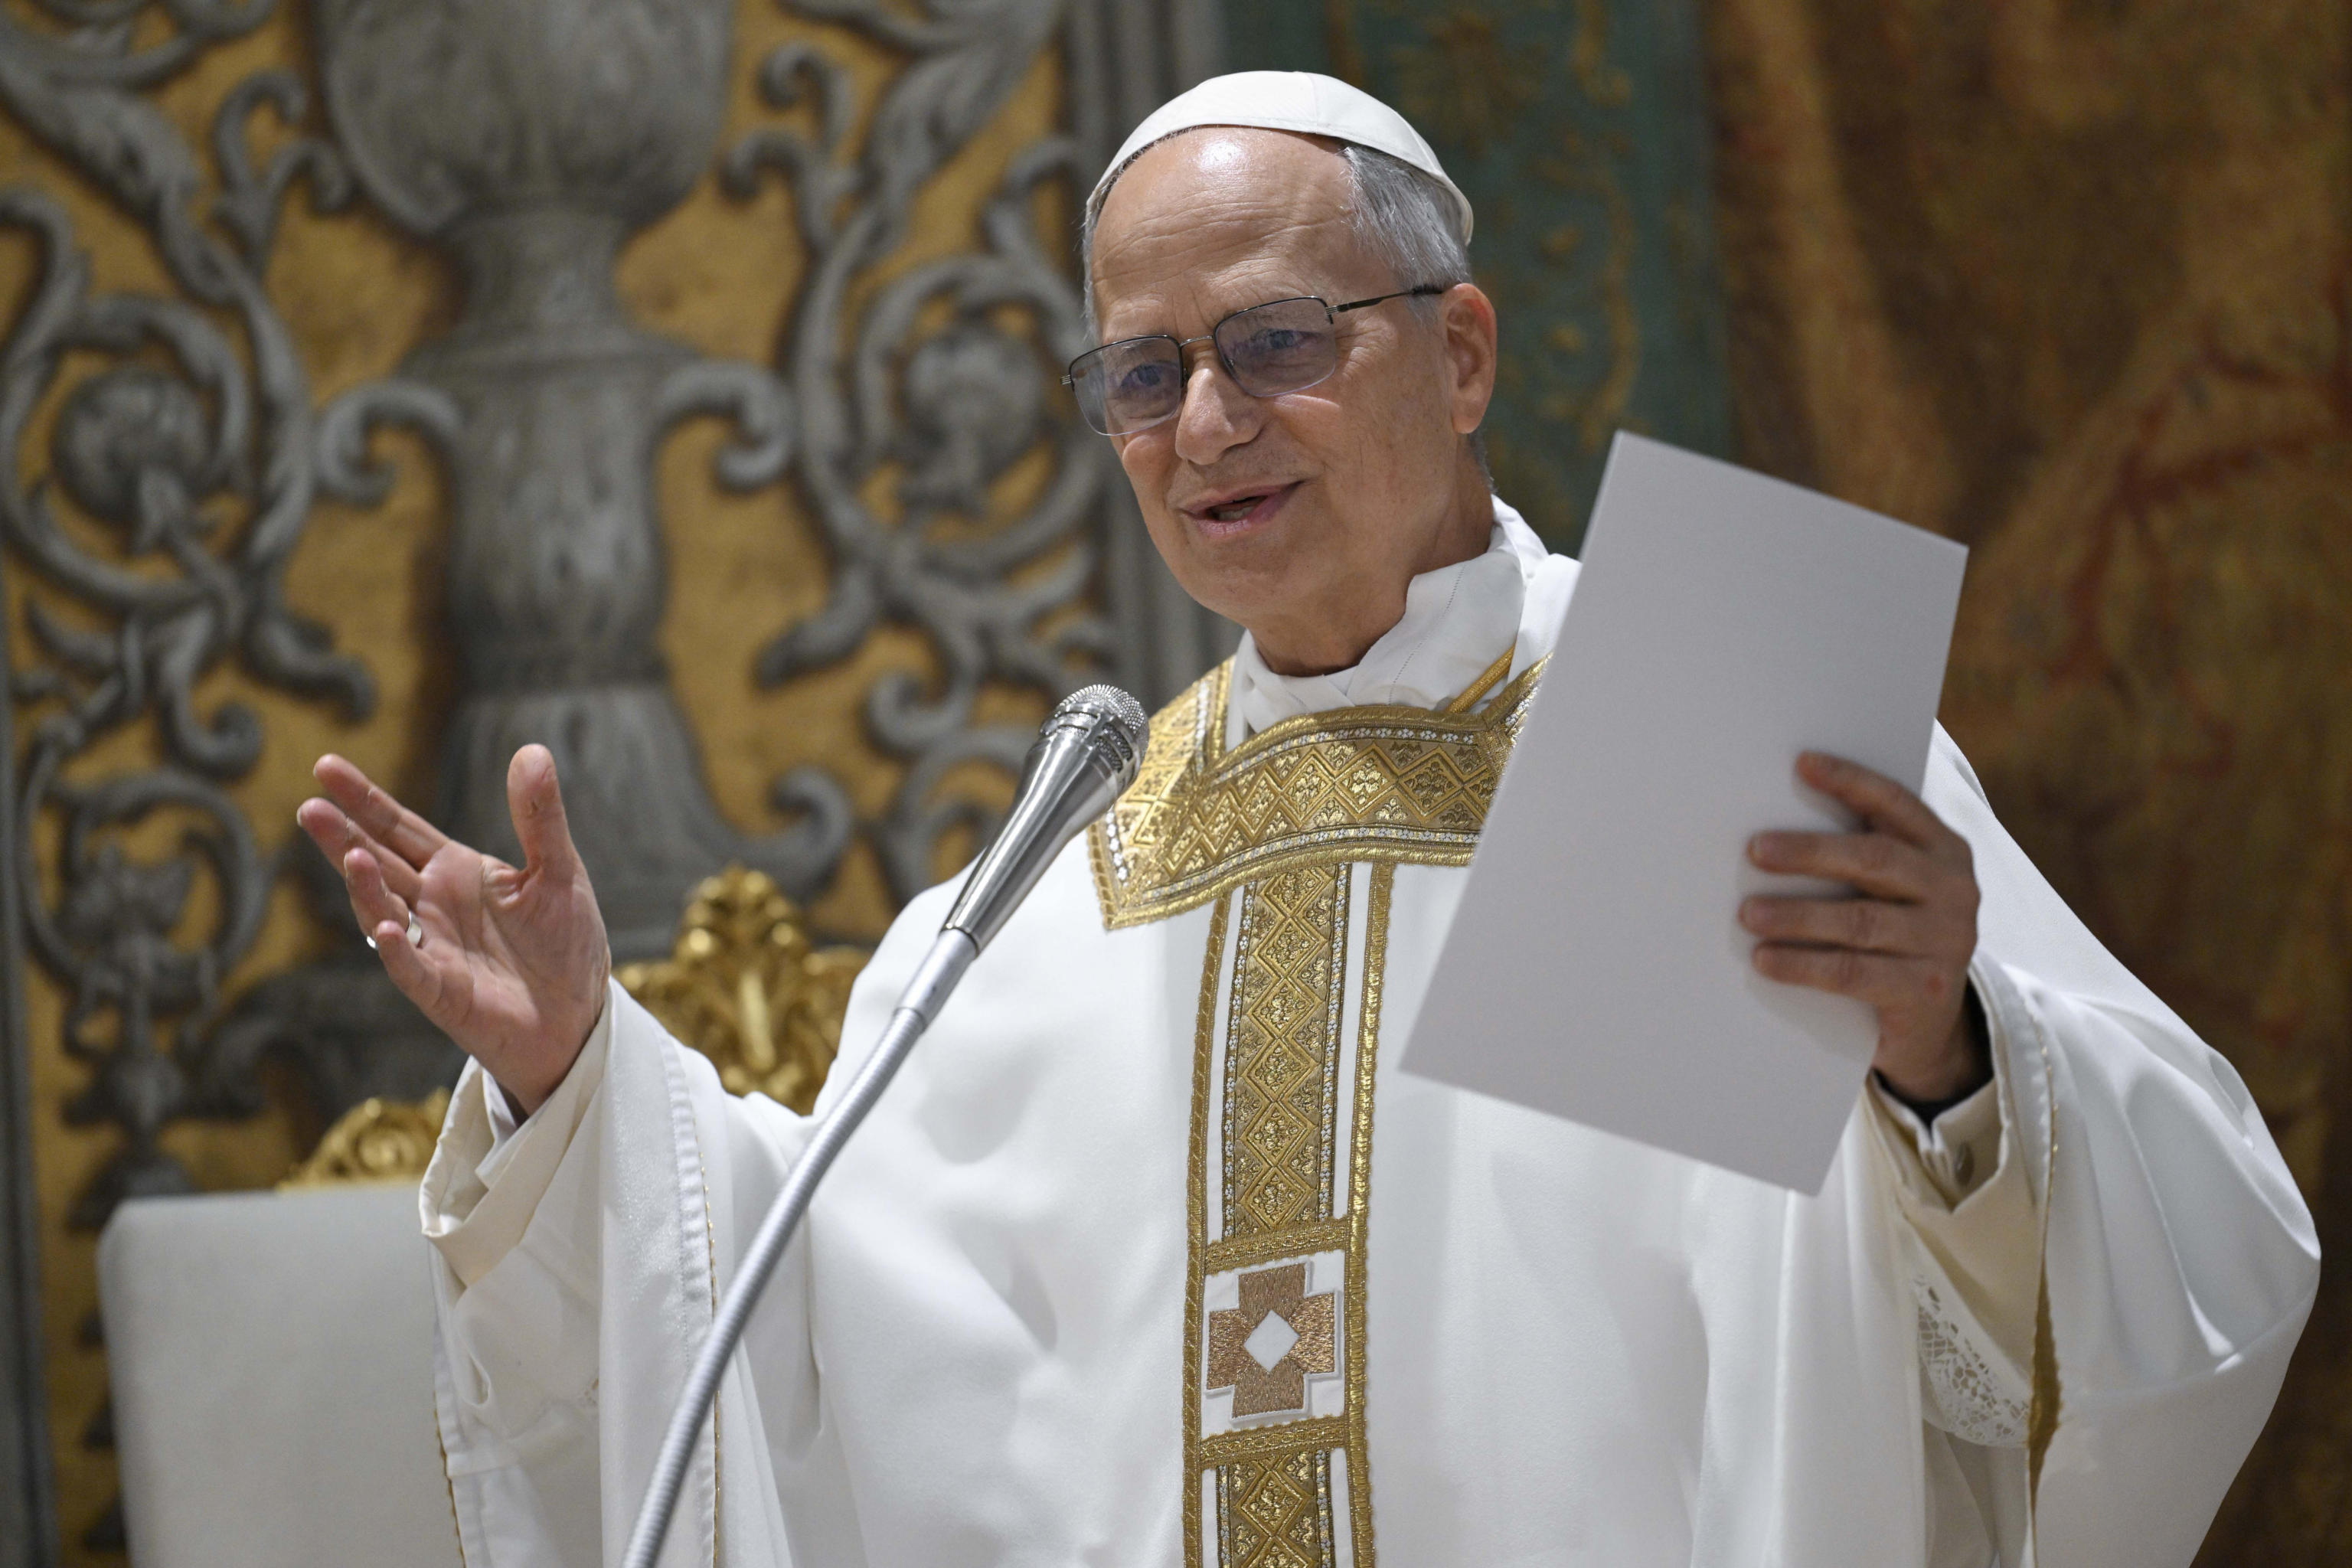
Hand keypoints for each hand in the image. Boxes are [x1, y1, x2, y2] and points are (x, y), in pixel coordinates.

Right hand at [297, 745, 609, 1114]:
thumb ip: (540, 816)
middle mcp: (432, 906)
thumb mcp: (558, 870)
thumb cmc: (563, 941)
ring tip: (352, 855)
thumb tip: (532, 751)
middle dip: (344, 837)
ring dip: (366, 887)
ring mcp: (432, 948)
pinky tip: (388, 927)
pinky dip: (399, 950)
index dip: (364, 799)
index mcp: (454, 871)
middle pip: (378, 864)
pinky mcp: (443, 993)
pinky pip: (413, 970)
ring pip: (384, 912)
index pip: (399, 828)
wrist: (578, 1013)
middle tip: (310, 807)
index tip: (325, 766)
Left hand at [1738, 751, 1987, 1104]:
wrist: (1931, 1024)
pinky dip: (1803, 964)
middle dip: (1811, 852)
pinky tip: (1765, 960)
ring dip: (1797, 915)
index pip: (1896, 804)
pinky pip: (1853, 972)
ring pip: (1860, 921)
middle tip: (1755, 850)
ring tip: (1747, 913)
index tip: (1802, 764)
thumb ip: (1860, 855)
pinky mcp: (1925, 990)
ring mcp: (1945, 942)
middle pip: (1875, 860)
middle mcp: (1954, 891)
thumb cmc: (1893, 937)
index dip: (1851, 781)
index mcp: (1944, 851)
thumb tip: (1774, 824)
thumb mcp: (1891, 891)